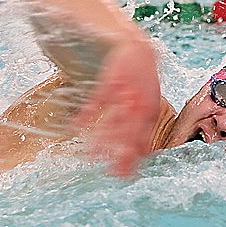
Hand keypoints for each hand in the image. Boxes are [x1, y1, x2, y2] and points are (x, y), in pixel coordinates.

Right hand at [72, 40, 160, 177]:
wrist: (139, 49)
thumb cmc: (143, 82)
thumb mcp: (149, 105)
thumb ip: (144, 129)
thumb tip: (143, 155)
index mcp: (150, 113)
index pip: (143, 141)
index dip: (135, 159)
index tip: (126, 177)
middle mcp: (139, 105)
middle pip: (129, 135)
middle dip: (120, 155)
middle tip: (112, 174)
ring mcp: (124, 94)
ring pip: (112, 121)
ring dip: (101, 140)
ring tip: (91, 156)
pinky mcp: (110, 82)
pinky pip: (97, 101)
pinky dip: (86, 115)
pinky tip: (76, 128)